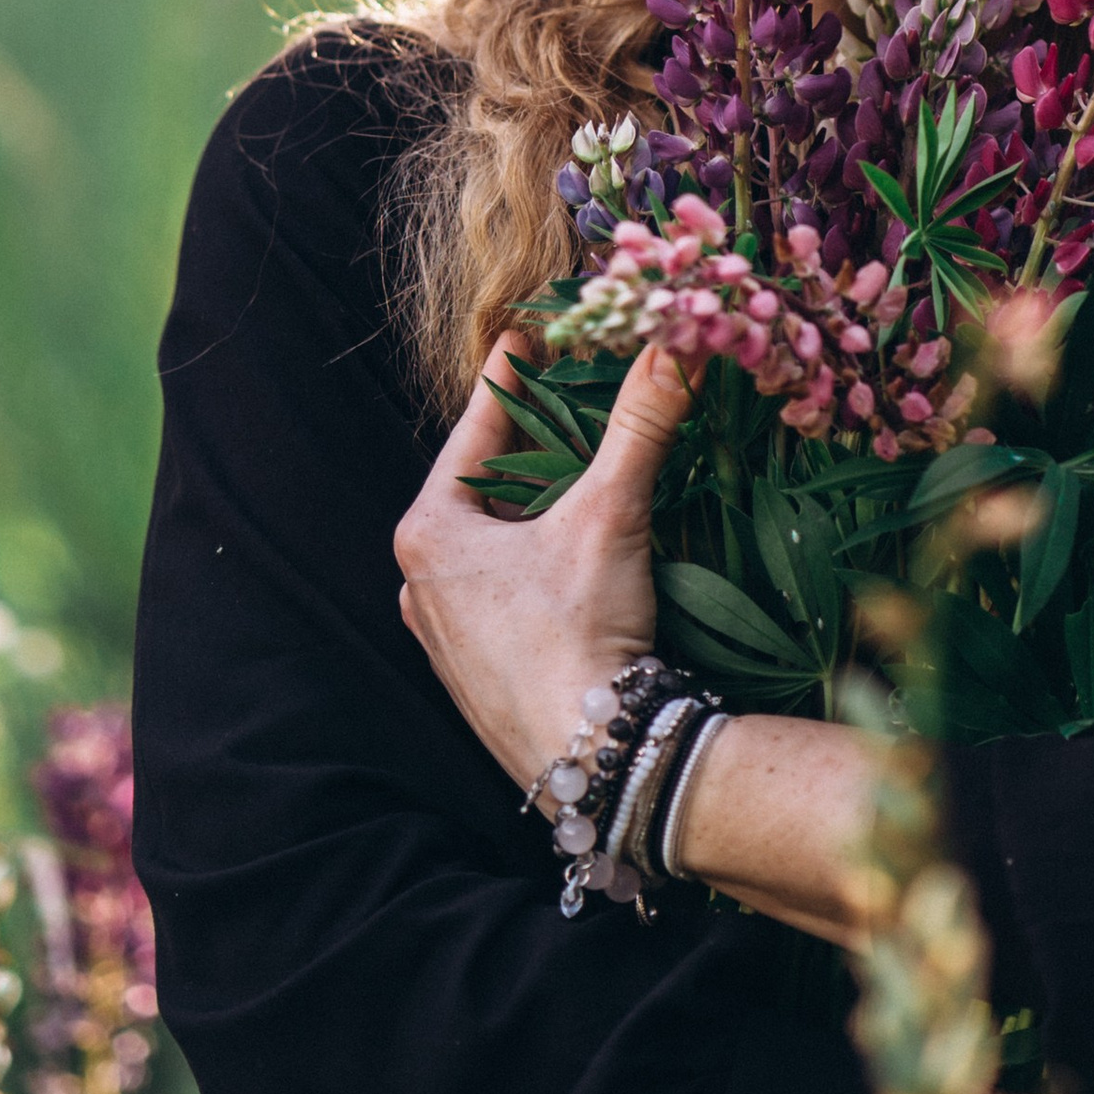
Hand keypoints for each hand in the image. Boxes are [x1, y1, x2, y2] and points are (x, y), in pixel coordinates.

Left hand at [394, 330, 701, 796]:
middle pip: (484, 487)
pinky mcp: (473, 675)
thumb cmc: (578, 633)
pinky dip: (536, 565)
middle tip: (572, 398)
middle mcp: (420, 583)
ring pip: (494, 545)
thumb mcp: (610, 515)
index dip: (514, 378)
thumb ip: (639, 425)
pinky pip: (502, 594)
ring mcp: (444, 635)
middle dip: (531, 446)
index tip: (534, 332)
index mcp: (428, 533)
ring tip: (583, 474)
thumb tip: (674, 344)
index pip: (476, 429)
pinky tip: (577, 561)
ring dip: (535, 511)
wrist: (592, 760)